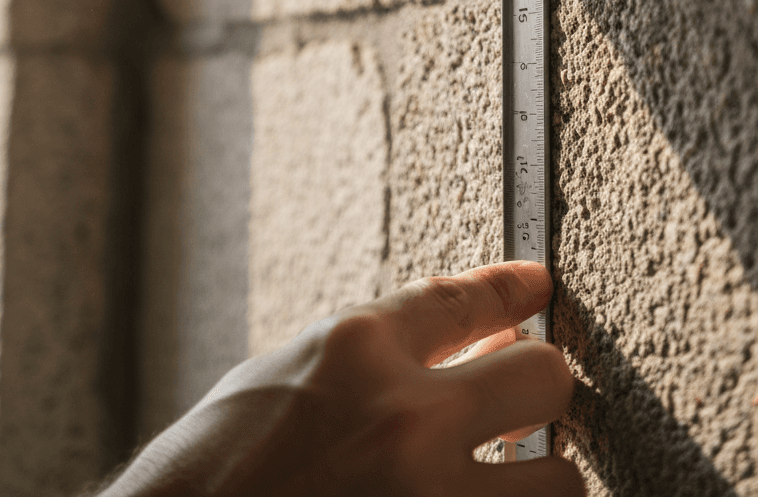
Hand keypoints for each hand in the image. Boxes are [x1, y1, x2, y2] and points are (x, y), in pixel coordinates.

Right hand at [103, 262, 582, 495]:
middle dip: (539, 393)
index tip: (538, 289)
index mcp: (352, 352)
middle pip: (542, 377)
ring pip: (562, 483)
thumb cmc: (204, 481)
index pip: (462, 297)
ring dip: (539, 486)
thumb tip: (454, 347)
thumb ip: (362, 365)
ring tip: (509, 487)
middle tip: (525, 415)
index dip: (512, 289)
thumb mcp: (273, 387)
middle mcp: (403, 419)